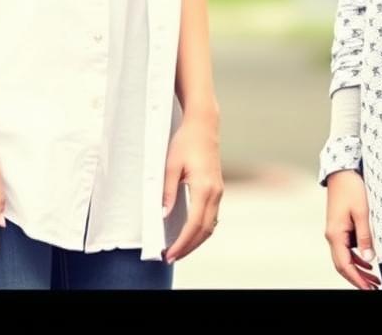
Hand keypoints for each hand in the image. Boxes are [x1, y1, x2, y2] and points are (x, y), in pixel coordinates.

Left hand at [162, 114, 223, 263]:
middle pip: (205, 230)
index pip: (194, 225)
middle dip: (189, 247)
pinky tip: (190, 232)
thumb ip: (167, 192)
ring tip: (179, 249)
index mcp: (204, 187)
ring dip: (196, 240)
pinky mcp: (217, 188)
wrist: (203, 124)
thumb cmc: (186, 141)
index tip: (169, 254)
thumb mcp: (170, 165)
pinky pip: (213, 215)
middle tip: (171, 257)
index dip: (182, 243)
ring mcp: (218, 190)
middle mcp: (215, 192)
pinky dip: (202, 229)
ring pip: (211, 225)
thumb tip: (162, 216)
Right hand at [325, 170, 381, 289]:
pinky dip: (357, 258)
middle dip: (358, 279)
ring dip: (358, 270)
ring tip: (374, 280)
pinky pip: (346, 249)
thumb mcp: (362, 212)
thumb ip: (365, 236)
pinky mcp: (340, 227)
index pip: (345, 265)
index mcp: (335, 234)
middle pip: (343, 265)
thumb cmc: (351, 188)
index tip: (368, 289)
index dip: (357, 279)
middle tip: (373, 288)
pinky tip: (367, 263)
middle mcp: (332, 235)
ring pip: (345, 258)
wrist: (341, 171)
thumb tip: (369, 258)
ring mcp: (335, 232)